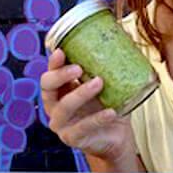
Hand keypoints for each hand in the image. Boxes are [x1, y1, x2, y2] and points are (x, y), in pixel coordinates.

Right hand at [40, 49, 138, 170]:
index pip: (50, 72)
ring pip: (64, 107)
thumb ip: (111, 63)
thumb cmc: (108, 105)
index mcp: (60, 89)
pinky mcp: (72, 138)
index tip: (62, 51)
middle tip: (79, 68)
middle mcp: (55, 105)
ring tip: (99, 83)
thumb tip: (125, 34)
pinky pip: (82, 127)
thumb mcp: (109, 83)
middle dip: (60, 75)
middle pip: (47, 87)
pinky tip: (111, 111)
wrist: (117, 135)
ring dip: (80, 93)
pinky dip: (97, 118)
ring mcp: (62, 123)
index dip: (53, 62)